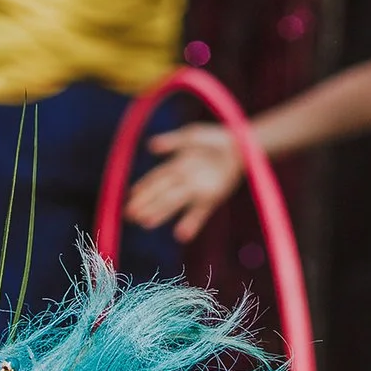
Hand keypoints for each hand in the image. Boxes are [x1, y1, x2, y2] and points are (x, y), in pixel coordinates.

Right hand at [125, 124, 244, 242]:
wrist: (241, 144)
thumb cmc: (214, 139)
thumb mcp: (192, 135)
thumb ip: (172, 141)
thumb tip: (150, 146)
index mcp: (177, 166)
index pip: (156, 178)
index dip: (143, 187)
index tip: (129, 197)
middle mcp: (184, 181)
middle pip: (162, 194)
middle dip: (146, 204)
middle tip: (130, 216)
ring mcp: (197, 191)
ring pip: (175, 204)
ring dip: (161, 214)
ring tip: (145, 224)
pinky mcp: (212, 199)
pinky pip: (200, 213)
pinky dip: (191, 224)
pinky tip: (181, 236)